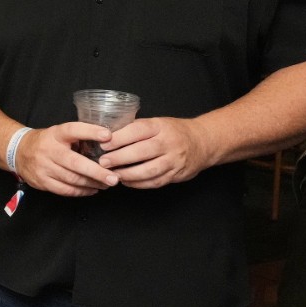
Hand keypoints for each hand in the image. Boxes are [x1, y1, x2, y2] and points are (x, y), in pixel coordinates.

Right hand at [13, 123, 118, 196]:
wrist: (18, 151)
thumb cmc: (46, 141)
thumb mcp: (58, 133)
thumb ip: (78, 137)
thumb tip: (107, 142)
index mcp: (55, 134)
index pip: (73, 130)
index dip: (90, 132)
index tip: (108, 136)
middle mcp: (49, 150)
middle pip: (75, 163)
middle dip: (97, 172)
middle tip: (113, 177)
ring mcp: (44, 167)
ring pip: (72, 179)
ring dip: (92, 183)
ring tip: (107, 184)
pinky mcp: (42, 181)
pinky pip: (65, 190)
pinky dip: (81, 191)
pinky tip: (92, 190)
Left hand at [97, 117, 216, 188]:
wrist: (202, 142)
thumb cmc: (173, 131)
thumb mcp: (157, 123)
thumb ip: (136, 129)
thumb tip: (107, 134)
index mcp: (161, 126)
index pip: (138, 130)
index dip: (120, 138)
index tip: (103, 144)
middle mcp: (169, 143)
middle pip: (142, 151)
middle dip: (120, 158)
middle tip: (103, 162)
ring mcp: (174, 160)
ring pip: (149, 170)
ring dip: (128, 174)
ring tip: (113, 174)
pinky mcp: (177, 174)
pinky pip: (155, 182)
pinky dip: (139, 184)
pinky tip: (126, 181)